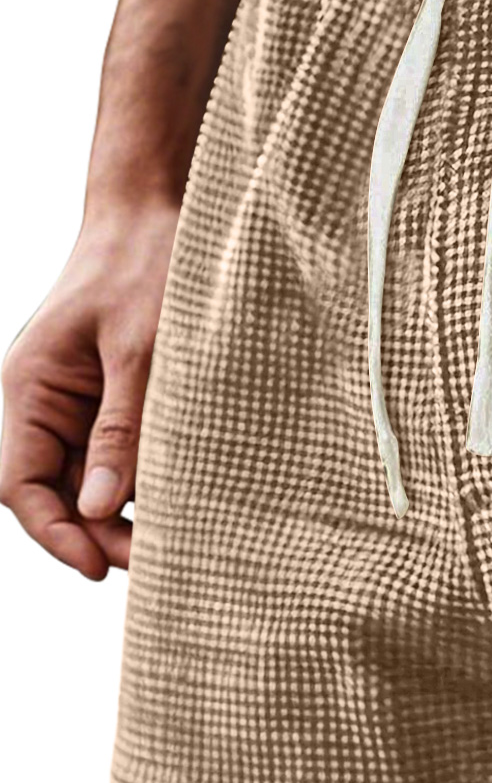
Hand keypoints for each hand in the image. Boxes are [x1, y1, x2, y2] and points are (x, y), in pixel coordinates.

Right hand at [0, 198, 179, 578]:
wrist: (158, 214)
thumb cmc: (144, 267)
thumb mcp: (139, 350)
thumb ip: (121, 428)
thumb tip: (100, 506)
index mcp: (28, 390)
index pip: (20, 485)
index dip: (54, 534)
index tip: (98, 568)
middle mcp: (44, 405)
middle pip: (55, 495)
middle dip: (96, 535)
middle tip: (154, 564)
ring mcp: (79, 408)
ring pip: (88, 486)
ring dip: (122, 518)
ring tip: (170, 545)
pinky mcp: (114, 406)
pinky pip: (118, 461)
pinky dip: (141, 488)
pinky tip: (180, 508)